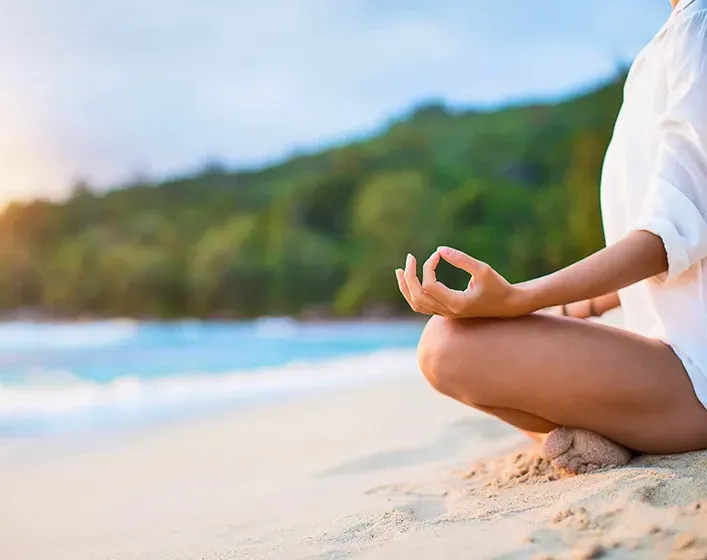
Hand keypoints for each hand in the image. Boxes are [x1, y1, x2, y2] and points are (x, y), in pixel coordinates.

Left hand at [395, 246, 527, 317]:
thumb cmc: (498, 286)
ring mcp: (446, 313)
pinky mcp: (446, 311)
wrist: (508, 305)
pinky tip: (411, 280)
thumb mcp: (483, 270)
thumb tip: (439, 249)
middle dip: (409, 277)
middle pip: (418, 297)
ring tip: (400, 270)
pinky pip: (422, 305)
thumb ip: (461, 259)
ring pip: (417, 304)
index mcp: (456, 303)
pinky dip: (413, 292)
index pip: (430, 285)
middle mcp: (448, 312)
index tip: (438, 254)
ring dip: (406, 287)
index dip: (429, 266)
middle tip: (410, 258)